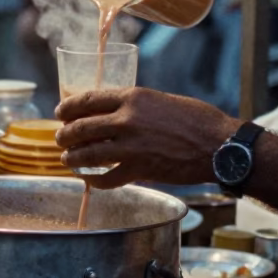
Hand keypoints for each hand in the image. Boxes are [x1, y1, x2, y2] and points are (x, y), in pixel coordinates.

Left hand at [55, 87, 239, 189]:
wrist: (218, 145)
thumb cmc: (196, 119)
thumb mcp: (161, 100)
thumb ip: (135, 106)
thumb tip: (114, 114)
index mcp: (133, 97)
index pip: (88, 99)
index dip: (69, 107)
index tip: (60, 112)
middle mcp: (127, 119)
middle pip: (82, 127)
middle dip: (65, 135)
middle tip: (60, 139)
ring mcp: (131, 146)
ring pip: (88, 154)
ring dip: (73, 159)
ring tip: (67, 160)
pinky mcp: (139, 170)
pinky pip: (106, 177)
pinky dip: (94, 180)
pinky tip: (90, 180)